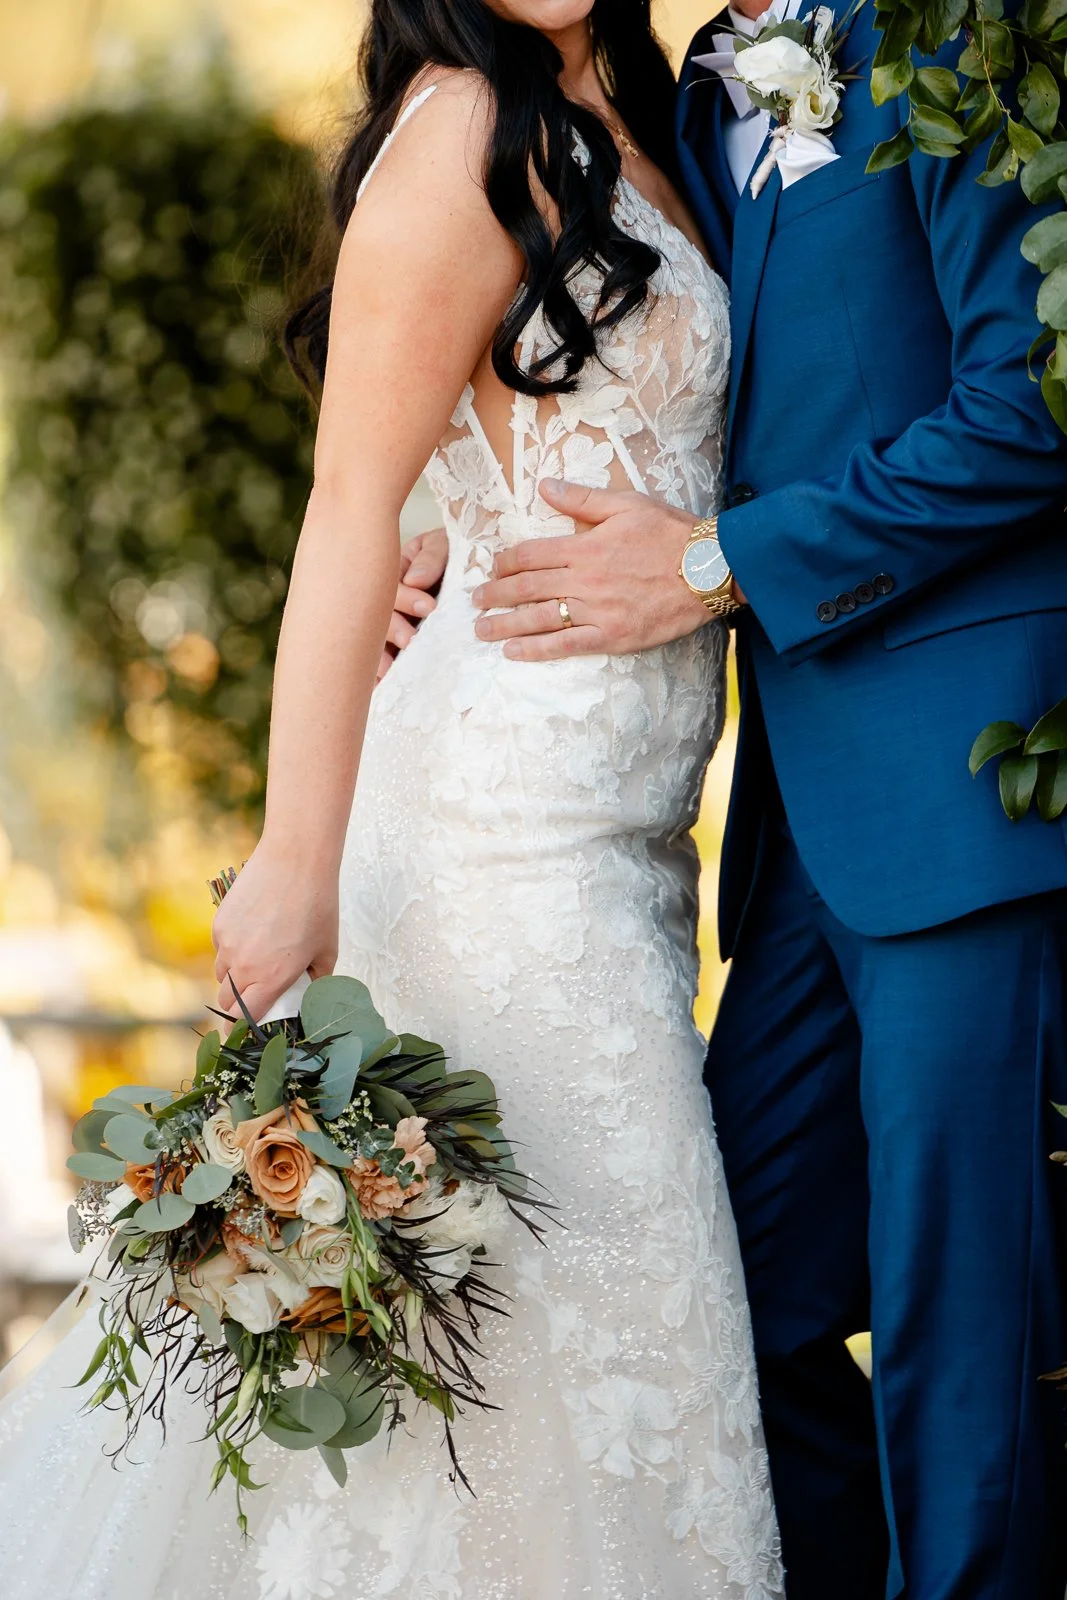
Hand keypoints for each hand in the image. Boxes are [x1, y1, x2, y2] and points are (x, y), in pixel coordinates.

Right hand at [211, 841, 338, 1020]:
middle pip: (228, 1001)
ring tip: (257, 962)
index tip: (243, 1035)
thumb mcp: (327, 950)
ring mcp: (227, 944)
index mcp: (273, 977)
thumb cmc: (318, 905)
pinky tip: (253, 933)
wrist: (295, 860)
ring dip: (234, 978)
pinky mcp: (219, 924)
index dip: (243, 1030)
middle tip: (254, 999)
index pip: (246, 1018)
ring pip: (220, 974)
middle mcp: (245, 965)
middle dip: (238, 1006)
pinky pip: (220, 948)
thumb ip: (316, 980)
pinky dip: (231, 950)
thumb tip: (308, 996)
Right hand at [377, 527, 449, 679]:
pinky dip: (377, 673)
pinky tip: (376, 685)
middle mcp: (387, 599)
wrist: (475, 575)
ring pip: (375, 640)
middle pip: (379, 615)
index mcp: (395, 572)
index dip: (406, 598)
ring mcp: (390, 623)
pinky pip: (382, 658)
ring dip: (380, 655)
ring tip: (389, 670)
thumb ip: (432, 558)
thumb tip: (415, 581)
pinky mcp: (397, 646)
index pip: (391, 585)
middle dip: (393, 628)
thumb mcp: (445, 546)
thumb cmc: (456, 554)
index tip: (429, 607)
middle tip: (410, 640)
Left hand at [472, 480, 741, 660]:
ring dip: (504, 625)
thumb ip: (582, 498)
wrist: (710, 570)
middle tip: (474, 601)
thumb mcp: (627, 504)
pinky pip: (564, 645)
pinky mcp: (610, 636)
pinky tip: (513, 653)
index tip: (491, 567)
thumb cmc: (672, 533)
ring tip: (481, 630)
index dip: (505, 562)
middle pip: (526, 588)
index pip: (530, 554)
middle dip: (495, 595)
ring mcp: (595, 611)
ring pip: (538, 618)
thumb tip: (544, 487)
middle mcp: (583, 579)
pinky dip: (535, 650)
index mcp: (584, 546)